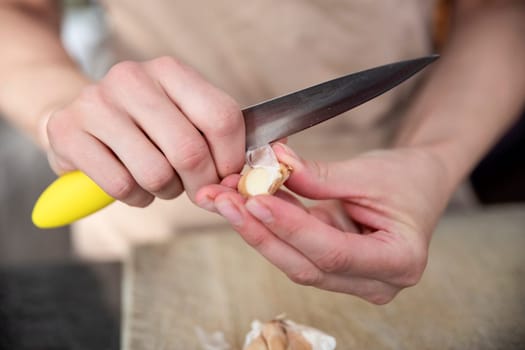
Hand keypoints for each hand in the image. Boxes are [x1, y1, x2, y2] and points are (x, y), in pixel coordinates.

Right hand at [45, 57, 244, 205]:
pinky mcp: (68, 130)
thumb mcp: (182, 117)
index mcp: (170, 71)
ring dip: (165, 191)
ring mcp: (97, 102)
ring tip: (159, 182)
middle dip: (199, 184)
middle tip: (194, 189)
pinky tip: (132, 185)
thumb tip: (237, 179)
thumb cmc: (144, 125)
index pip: (222, 117)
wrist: (82, 118)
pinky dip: (135, 197)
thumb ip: (213, 139)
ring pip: (155, 174)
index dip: (231, 159)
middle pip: (189, 151)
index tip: (226, 176)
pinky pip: (121, 185)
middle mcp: (132, 79)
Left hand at [196, 143, 451, 303]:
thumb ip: (318, 176)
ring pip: (293, 260)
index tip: (256, 199)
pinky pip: (295, 249)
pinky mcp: (334, 267)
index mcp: (398, 261)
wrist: (421, 183)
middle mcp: (375, 281)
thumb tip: (272, 165)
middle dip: (259, 231)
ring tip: (225, 197)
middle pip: (305, 265)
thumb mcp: (367, 173)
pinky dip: (269, 225)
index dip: (290, 228)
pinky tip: (243, 202)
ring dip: (256, 228)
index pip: (333, 253)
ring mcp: (353, 279)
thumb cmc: (407, 179)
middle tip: (223, 200)